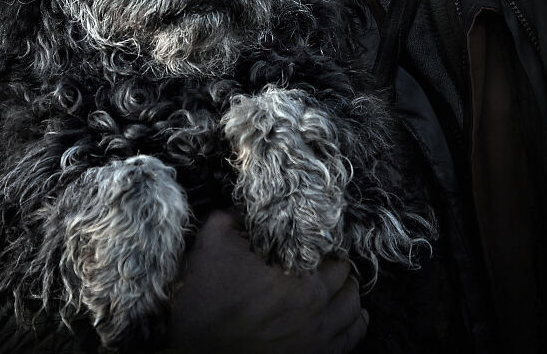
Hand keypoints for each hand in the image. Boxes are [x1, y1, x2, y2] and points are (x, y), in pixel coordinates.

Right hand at [168, 209, 367, 353]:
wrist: (192, 352)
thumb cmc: (205, 300)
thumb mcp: (214, 239)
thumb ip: (235, 215)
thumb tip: (249, 207)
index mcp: (302, 285)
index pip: (336, 260)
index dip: (330, 248)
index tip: (322, 243)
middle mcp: (317, 317)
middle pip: (349, 288)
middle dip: (342, 272)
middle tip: (331, 262)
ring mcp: (315, 346)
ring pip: (354, 318)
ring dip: (351, 298)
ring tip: (343, 287)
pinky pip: (347, 346)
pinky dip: (353, 329)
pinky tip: (350, 319)